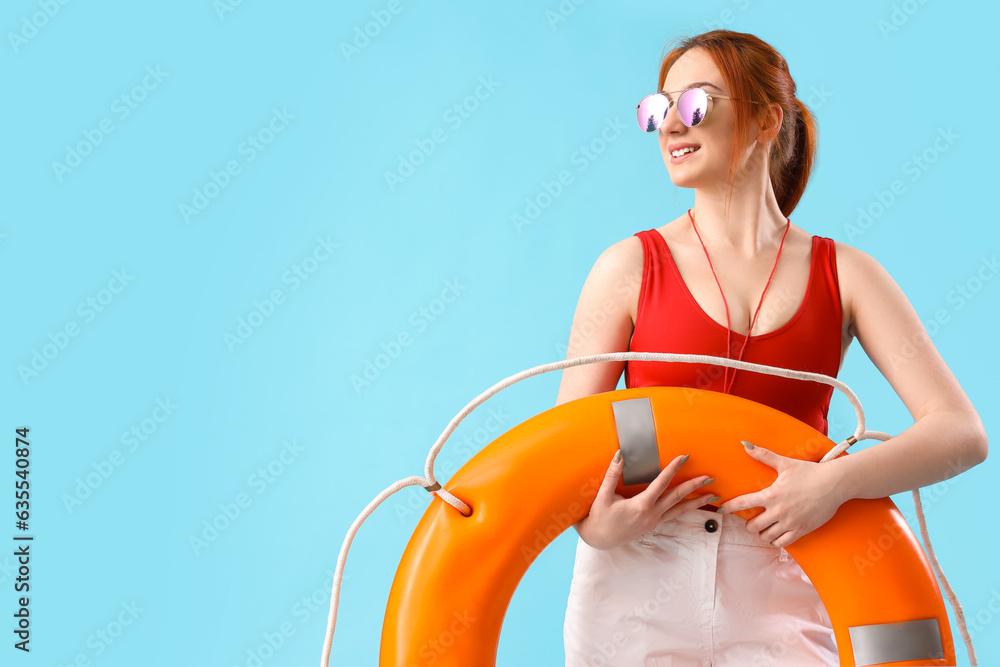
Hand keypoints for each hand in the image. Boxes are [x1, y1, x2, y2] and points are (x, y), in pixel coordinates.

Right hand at [575, 450, 716, 549]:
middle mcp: (651, 514)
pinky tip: (692, 505)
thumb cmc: (599, 518)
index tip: (684, 457)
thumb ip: (612, 474)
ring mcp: (653, 521)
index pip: (661, 483)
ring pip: (679, 510)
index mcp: (641, 505)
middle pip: (677, 497)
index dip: (673, 468)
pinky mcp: (652, 525)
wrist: (598, 540)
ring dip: (696, 502)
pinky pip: (673, 515)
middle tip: (709, 477)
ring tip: (712, 496)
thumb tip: (620, 455)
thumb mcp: (603, 496)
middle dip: (694, 486)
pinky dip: (685, 509)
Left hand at [718, 440, 846, 547]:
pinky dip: (776, 540)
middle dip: (749, 524)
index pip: (743, 503)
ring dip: (762, 533)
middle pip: (753, 526)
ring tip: (764, 527)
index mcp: (771, 494)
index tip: (721, 509)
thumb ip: (763, 455)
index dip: (729, 507)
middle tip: (751, 520)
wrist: (834, 484)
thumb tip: (745, 444)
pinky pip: (783, 543)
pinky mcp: (802, 530)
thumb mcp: (785, 463)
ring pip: (766, 536)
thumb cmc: (810, 472)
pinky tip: (776, 534)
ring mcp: (790, 523)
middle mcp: (778, 511)